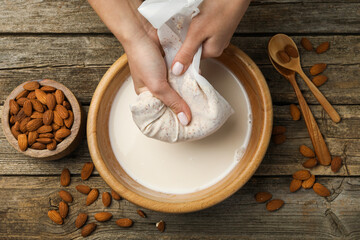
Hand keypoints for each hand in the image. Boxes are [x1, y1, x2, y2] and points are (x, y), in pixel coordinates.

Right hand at [88, 0, 190, 124]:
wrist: (143, 32)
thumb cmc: (143, 60)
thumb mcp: (157, 86)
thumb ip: (173, 102)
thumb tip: (185, 119)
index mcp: (147, 96)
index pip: (162, 113)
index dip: (173, 119)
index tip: (187, 126)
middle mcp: (157, 87)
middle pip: (173, 101)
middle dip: (184, 107)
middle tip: (199, 116)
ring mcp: (166, 76)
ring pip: (180, 88)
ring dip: (189, 92)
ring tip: (202, 103)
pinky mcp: (173, 65)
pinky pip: (184, 75)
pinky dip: (190, 78)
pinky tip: (200, 84)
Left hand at [171, 0, 249, 75]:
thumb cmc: (219, 9)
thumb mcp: (197, 33)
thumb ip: (186, 52)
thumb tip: (177, 71)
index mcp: (213, 51)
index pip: (191, 59)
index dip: (181, 51)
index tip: (175, 42)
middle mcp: (217, 46)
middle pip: (194, 48)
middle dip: (187, 39)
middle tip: (186, 27)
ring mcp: (220, 35)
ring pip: (199, 38)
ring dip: (193, 30)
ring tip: (193, 20)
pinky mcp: (219, 26)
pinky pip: (205, 29)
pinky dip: (199, 23)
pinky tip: (199, 15)